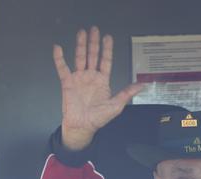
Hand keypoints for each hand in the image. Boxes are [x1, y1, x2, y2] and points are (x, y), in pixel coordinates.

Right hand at [53, 26, 142, 149]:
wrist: (83, 126)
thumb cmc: (98, 118)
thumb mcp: (116, 105)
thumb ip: (127, 93)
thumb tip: (142, 85)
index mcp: (102, 81)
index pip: (105, 61)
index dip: (107, 49)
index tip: (108, 37)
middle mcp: (91, 77)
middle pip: (92, 56)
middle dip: (94, 42)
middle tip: (94, 29)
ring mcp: (79, 78)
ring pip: (79, 58)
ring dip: (80, 45)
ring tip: (82, 32)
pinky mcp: (67, 82)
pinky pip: (62, 68)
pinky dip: (59, 58)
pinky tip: (58, 48)